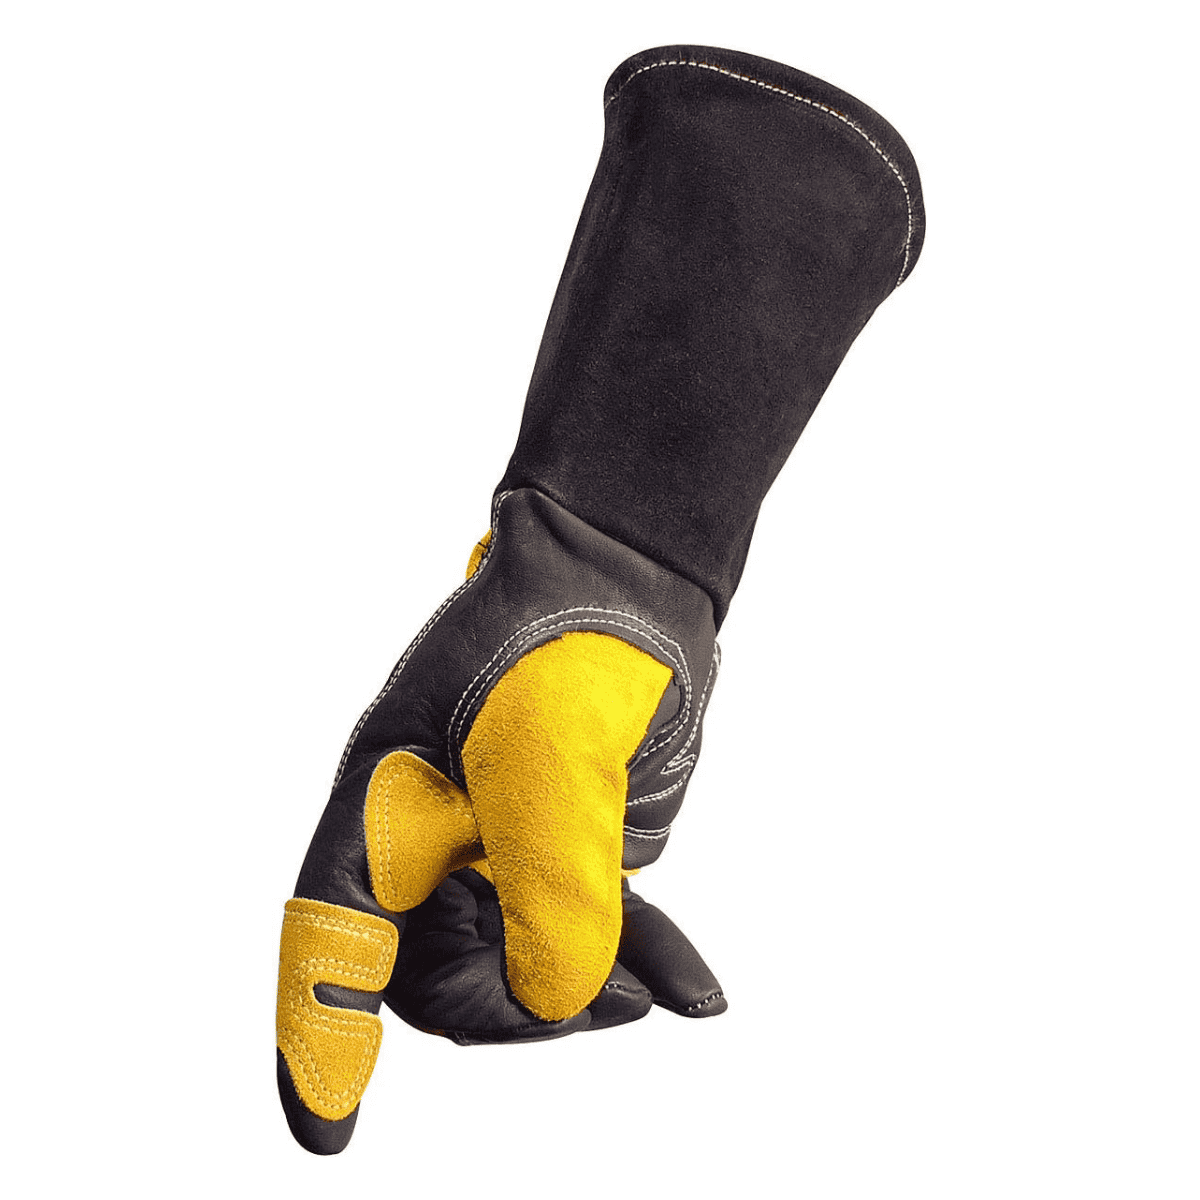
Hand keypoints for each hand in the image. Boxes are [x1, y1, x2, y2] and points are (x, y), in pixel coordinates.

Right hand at [277, 487, 721, 1152]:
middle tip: (604, 1007)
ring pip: (525, 957)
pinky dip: (636, 956)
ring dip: (590, 987)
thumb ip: (550, 899)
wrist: (629, 576)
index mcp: (384, 813)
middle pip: (442, 973)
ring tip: (662, 997)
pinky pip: (589, 924)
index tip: (325, 1135)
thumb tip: (564, 998)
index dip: (320, 1040)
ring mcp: (499, 840)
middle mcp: (430, 837)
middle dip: (517, 1007)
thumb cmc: (563, 644)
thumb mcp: (547, 769)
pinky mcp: (567, 839)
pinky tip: (692, 990)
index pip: (332, 942)